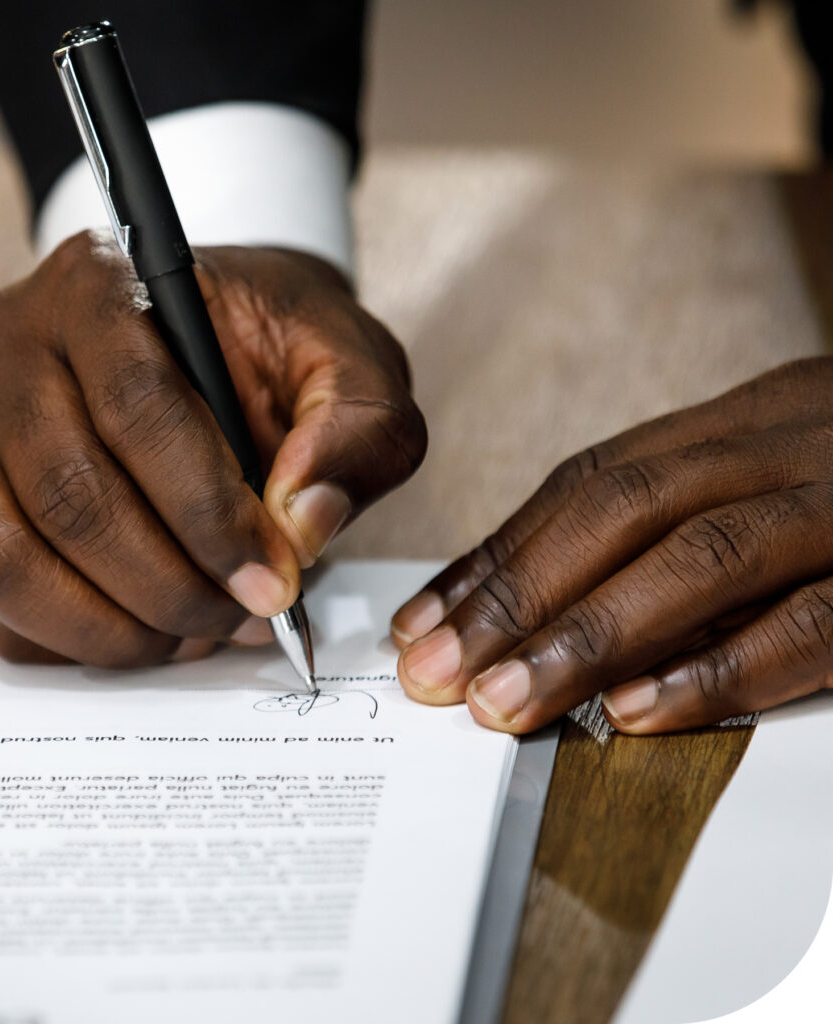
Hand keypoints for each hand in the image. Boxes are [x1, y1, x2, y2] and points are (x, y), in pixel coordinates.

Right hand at [0, 233, 424, 666]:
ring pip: (10, 556)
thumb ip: (356, 432)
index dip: (208, 514)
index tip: (272, 581)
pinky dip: (66, 638)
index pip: (137, 408)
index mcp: (101, 284)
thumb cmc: (277, 349)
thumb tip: (302, 526)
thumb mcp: (352, 365)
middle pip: (69, 494)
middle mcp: (13, 344)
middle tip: (242, 619)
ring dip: (113, 625)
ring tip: (194, 635)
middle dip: (168, 585)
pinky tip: (143, 636)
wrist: (221, 341)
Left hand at [392, 358, 832, 733]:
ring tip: (503, 701)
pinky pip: (809, 620)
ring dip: (586, 637)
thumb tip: (543, 612)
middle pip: (624, 510)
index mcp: (744, 422)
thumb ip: (675, 525)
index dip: (500, 554)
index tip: (425, 620)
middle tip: (437, 670)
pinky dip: (714, 670)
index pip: (593, 484)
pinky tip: (634, 710)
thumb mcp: (770, 476)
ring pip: (699, 559)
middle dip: (517, 596)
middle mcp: (784, 447)